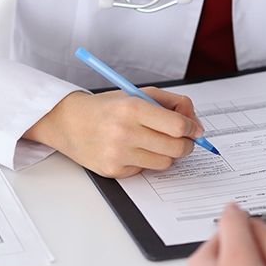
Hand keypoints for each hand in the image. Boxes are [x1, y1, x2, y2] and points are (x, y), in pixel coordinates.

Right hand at [23, 88, 202, 177]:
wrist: (69, 122)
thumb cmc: (109, 108)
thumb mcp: (140, 94)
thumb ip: (174, 103)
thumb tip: (197, 126)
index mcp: (132, 108)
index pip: (178, 126)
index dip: (191, 128)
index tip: (191, 128)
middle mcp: (124, 132)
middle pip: (177, 148)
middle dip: (186, 144)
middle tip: (182, 139)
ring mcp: (118, 154)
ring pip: (166, 162)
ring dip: (167, 153)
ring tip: (155, 142)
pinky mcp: (115, 171)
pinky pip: (147, 170)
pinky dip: (147, 161)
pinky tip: (134, 150)